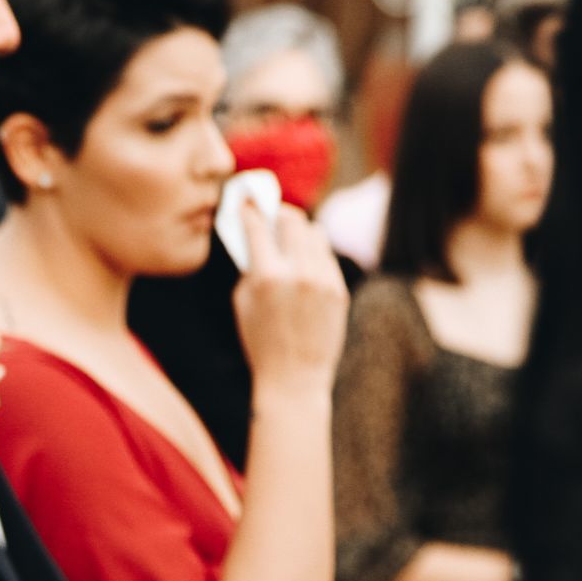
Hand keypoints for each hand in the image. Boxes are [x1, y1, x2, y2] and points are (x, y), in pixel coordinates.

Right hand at [232, 200, 348, 401]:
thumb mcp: (242, 303)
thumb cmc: (261, 343)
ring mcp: (323, 280)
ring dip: (300, 232)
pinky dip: (313, 254)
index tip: (247, 202)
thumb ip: (250, 267)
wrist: (294, 378)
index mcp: (267, 276)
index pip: (259, 226)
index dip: (251, 210)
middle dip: (279, 213)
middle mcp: (299, 273)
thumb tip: (257, 238)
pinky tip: (303, 264)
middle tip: (272, 214)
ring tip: (290, 240)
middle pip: (293, 220)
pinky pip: (326, 257)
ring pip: (315, 233)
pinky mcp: (339, 290)